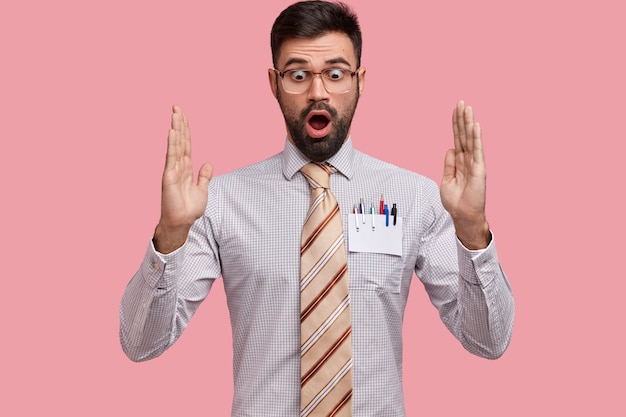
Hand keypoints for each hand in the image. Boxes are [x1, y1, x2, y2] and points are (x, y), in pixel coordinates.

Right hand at [154, 105, 212, 252]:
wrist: (182, 222)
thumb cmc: (189, 209)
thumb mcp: (202, 190)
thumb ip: (204, 177)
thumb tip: (208, 163)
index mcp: (186, 168)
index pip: (186, 144)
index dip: (185, 130)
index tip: (183, 115)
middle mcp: (178, 166)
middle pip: (180, 140)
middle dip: (179, 124)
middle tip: (176, 107)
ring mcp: (173, 170)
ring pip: (175, 145)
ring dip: (175, 129)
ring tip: (174, 113)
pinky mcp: (169, 176)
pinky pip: (171, 157)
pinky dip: (172, 144)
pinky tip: (172, 132)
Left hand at [440, 101, 489, 248]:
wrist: (463, 215)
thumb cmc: (456, 201)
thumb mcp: (446, 180)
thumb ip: (449, 164)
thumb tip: (450, 149)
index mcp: (460, 162)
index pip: (457, 138)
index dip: (456, 125)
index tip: (455, 110)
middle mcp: (468, 160)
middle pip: (464, 135)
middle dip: (462, 119)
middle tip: (461, 102)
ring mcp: (474, 163)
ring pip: (471, 139)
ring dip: (469, 123)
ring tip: (467, 108)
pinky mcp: (479, 169)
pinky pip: (477, 150)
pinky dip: (476, 138)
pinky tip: (475, 126)